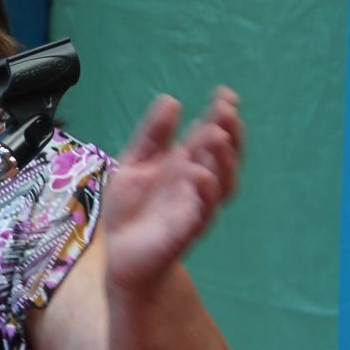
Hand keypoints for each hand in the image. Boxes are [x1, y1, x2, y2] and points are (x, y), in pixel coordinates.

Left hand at [102, 88, 242, 292]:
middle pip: (223, 157)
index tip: (225, 93)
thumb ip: (152, 136)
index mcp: (188, 165)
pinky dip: (204, 193)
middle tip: (226, 109)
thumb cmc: (132, 209)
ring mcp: (195, 207)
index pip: (211, 137)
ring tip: (215, 134)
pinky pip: (201, 212)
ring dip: (221, 159)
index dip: (221, 116)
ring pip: (220, 183)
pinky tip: (200, 174)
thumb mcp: (135, 164)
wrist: (121, 256)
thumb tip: (172, 100)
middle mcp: (199, 184)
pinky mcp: (185, 232)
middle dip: (228, 133)